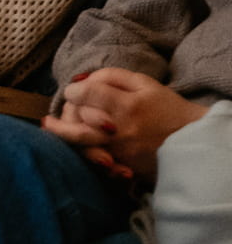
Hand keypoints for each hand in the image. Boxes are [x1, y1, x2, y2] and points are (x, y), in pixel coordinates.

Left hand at [46, 68, 207, 183]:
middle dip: (62, 118)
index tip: (74, 91)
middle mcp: (121, 129)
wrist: (194, 142)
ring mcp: (122, 150)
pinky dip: (85, 154)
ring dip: (64, 136)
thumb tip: (81, 79)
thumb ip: (111, 77)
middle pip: (79, 122)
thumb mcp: (144, 83)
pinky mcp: (126, 166)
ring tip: (50, 129)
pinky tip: (74, 149)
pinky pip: (99, 161)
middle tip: (49, 119)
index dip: (75, 91)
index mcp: (127, 105)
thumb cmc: (168, 108)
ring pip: (84, 144)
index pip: (87, 94)